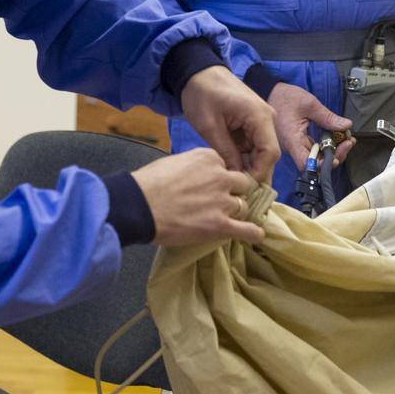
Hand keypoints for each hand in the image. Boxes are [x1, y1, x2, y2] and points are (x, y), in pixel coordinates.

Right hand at [131, 149, 263, 244]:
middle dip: (232, 193)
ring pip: (242, 206)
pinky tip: (256, 235)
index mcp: (209, 158)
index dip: (220, 179)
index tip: (212, 187)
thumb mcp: (173, 162)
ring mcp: (222, 201)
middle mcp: (221, 177)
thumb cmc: (148, 183)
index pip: (225, 167)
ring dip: (236, 212)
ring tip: (228, 220)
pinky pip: (247, 230)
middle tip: (220, 202)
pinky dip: (253, 233)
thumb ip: (193, 167)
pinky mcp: (220, 225)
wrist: (139, 205)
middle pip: (240, 184)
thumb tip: (196, 177)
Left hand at [180, 65, 279, 182]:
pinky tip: (230, 170)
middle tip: (238, 192)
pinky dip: (243, 159)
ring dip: (247, 167)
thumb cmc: (202, 94)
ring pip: (260, 153)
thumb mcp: (210, 126)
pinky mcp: (251, 124)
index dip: (258, 174)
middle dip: (254, 174)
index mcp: (260, 116)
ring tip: (232, 184)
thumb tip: (236, 178)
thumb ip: (225, 152)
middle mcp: (266, 119)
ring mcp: (260, 121)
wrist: (197, 72)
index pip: (270, 153)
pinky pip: (251, 147)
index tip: (242, 188)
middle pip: (268, 155)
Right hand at [267, 82, 354, 167]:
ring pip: (317, 156)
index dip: (321, 166)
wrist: (271, 92)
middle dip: (335, 155)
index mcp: (292, 140)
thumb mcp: (309, 104)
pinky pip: (314, 148)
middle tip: (348, 142)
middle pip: (315, 163)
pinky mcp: (298, 141)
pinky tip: (338, 136)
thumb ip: (328, 117)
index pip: (306, 164)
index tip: (335, 157)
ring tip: (347, 138)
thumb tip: (347, 126)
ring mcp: (295, 145)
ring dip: (333, 150)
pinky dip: (327, 144)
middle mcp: (292, 147)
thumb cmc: (285, 97)